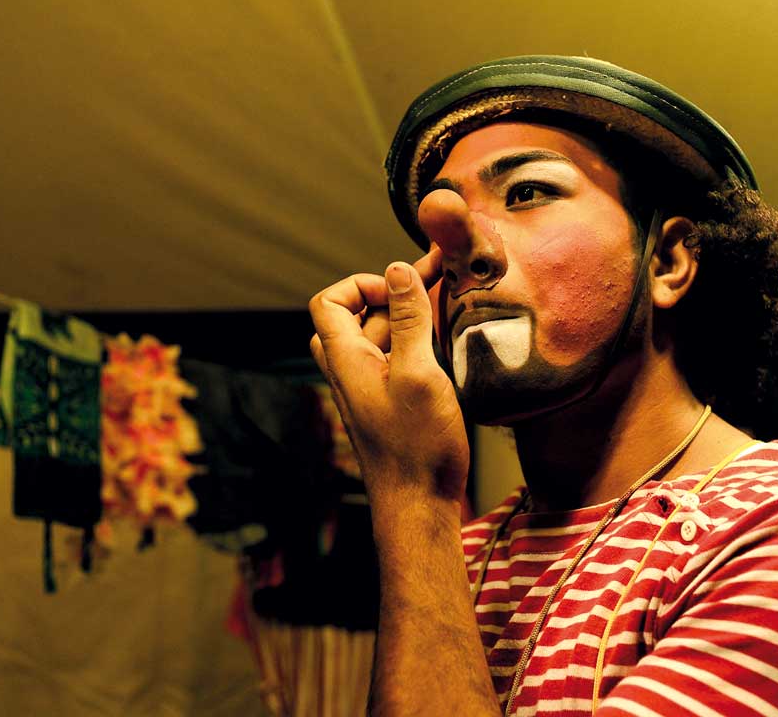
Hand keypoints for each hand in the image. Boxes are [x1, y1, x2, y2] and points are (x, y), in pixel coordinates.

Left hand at [309, 247, 468, 503]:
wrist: (419, 507)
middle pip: (356, 316)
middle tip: (435, 281)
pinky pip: (395, 361)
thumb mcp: (418, 372)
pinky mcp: (390, 405)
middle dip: (393, 295)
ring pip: (380, 338)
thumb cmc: (417, 447)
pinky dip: (415, 344)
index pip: (329, 301)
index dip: (361, 285)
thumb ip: (407, 320)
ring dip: (408, 319)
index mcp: (346, 359)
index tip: (401, 289)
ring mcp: (370, 390)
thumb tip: (399, 270)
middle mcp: (351, 372)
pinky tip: (447, 343)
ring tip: (449, 305)